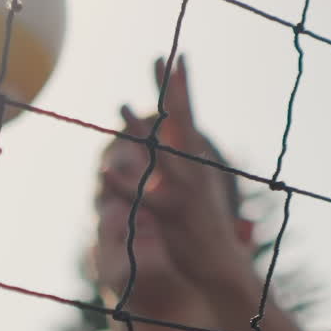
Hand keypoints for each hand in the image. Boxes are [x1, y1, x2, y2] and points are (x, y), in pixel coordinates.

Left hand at [114, 57, 255, 292]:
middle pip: (182, 123)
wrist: (226, 274)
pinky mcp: (172, 220)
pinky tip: (104, 173)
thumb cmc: (213, 240)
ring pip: (160, 154)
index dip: (183, 88)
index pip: (191, 119)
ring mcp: (185, 195)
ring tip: (118, 104)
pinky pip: (143, 200)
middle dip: (170, 89)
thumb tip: (187, 158)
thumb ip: (196, 178)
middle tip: (159, 57)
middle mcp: (196, 175)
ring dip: (139, 129)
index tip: (178, 57)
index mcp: (201, 168)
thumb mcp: (206, 201)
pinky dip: (123, 187)